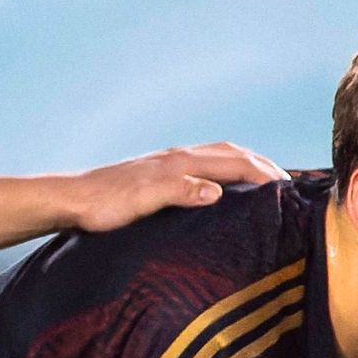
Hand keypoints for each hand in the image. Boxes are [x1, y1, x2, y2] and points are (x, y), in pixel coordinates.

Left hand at [65, 142, 264, 234]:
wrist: (70, 200)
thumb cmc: (103, 204)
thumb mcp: (143, 200)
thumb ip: (180, 191)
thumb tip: (217, 190)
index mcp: (180, 162)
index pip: (234, 162)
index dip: (263, 172)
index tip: (287, 187)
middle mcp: (176, 157)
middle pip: (230, 152)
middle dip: (260, 163)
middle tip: (284, 182)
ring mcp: (166, 163)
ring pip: (216, 156)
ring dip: (243, 164)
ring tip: (261, 180)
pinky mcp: (156, 173)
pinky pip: (201, 165)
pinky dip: (222, 170)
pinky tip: (219, 185)